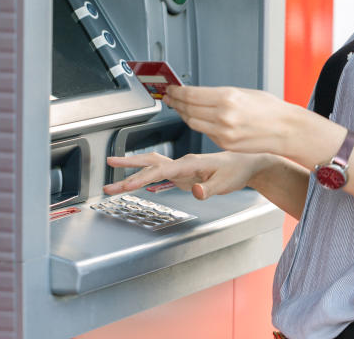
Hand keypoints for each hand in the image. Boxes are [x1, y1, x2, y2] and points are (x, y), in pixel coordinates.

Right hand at [103, 151, 273, 199]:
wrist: (246, 162)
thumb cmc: (236, 171)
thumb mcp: (225, 183)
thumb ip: (208, 188)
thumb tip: (194, 191)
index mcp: (190, 163)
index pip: (160, 170)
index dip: (141, 178)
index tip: (126, 185)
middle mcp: (182, 162)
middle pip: (149, 163)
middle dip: (127, 168)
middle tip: (108, 173)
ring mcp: (181, 166)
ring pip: (151, 164)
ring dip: (132, 168)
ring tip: (113, 172)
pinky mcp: (182, 172)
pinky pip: (158, 170)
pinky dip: (143, 173)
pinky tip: (135, 179)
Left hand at [162, 85, 293, 153]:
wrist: (286, 130)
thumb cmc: (269, 109)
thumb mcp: (243, 92)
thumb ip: (219, 95)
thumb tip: (197, 94)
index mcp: (227, 98)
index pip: (191, 94)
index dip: (176, 92)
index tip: (171, 89)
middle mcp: (223, 116)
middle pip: (188, 108)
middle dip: (175, 102)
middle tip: (169, 97)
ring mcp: (223, 132)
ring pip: (192, 122)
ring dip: (182, 114)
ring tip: (178, 106)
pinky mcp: (225, 144)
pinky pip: (204, 132)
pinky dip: (196, 124)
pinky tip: (194, 117)